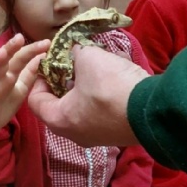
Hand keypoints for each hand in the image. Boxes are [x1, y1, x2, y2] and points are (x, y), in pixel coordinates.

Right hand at [0, 35, 48, 156]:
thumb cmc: (0, 106)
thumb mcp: (18, 91)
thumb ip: (28, 75)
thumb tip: (40, 56)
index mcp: (5, 75)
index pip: (18, 59)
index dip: (30, 50)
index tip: (46, 42)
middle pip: (2, 62)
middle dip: (10, 49)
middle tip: (20, 38)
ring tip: (2, 53)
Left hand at [27, 45, 148, 146]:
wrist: (152, 110)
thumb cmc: (110, 87)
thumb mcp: (89, 59)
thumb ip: (75, 53)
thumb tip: (75, 49)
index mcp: (57, 120)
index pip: (34, 100)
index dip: (38, 79)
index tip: (48, 64)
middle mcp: (71, 134)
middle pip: (57, 105)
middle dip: (61, 82)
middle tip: (69, 65)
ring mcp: (92, 137)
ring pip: (79, 109)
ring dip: (82, 88)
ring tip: (91, 68)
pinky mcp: (112, 135)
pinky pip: (97, 113)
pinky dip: (98, 96)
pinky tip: (109, 79)